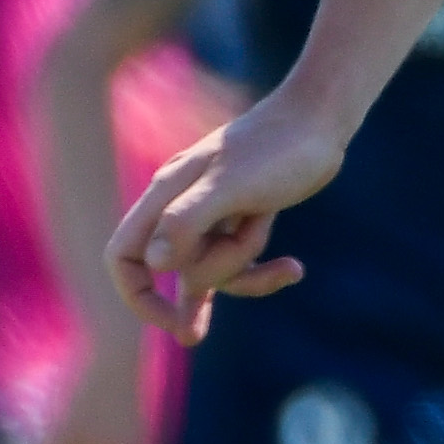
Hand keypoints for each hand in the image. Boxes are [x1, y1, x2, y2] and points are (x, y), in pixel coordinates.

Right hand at [107, 93, 342, 338]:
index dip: (139, 295)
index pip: (124, 257)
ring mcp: (210, 217)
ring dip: (246, 263)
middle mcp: (179, 207)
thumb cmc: (276, 148)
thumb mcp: (232, 185)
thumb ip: (188, 220)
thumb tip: (155, 264)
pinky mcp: (239, 221)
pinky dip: (264, 272)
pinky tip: (295, 269)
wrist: (319, 121)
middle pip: (178, 270)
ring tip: (271, 228)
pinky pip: (239, 265)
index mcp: (164, 196)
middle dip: (220, 267)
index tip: (173, 322)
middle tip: (251, 229)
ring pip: (212, 271)